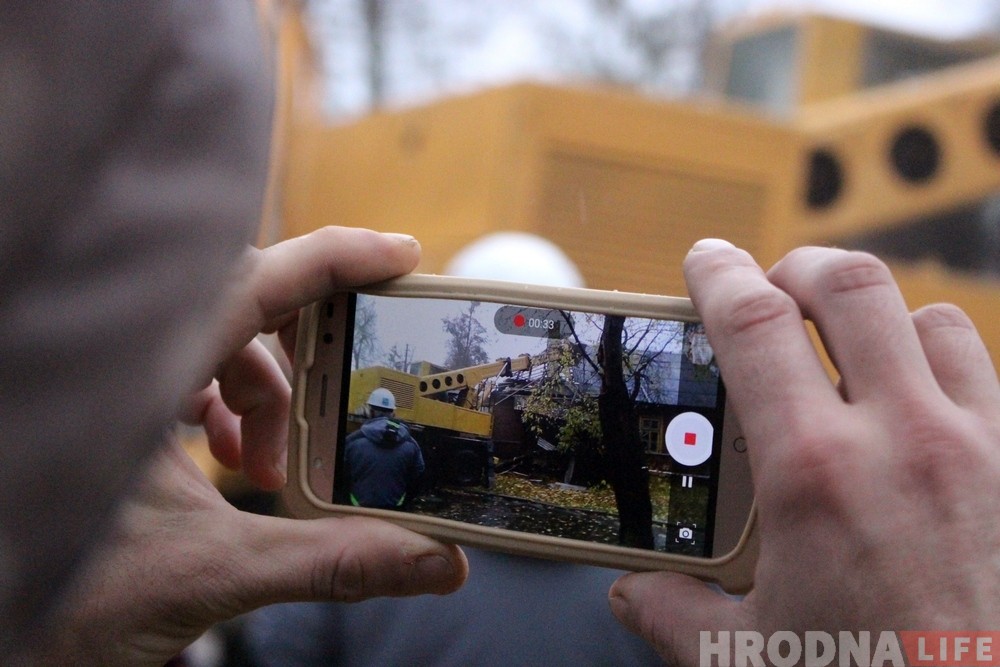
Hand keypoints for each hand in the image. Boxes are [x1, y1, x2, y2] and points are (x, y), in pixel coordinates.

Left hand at [30, 227, 467, 665]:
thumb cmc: (62, 603)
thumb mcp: (214, 574)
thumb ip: (333, 561)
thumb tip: (437, 561)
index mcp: (139, 372)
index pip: (254, 280)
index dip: (335, 258)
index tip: (402, 256)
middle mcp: (122, 358)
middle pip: (242, 302)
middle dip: (302, 352)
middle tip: (349, 383)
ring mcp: (113, 378)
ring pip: (216, 341)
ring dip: (263, 396)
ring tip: (267, 466)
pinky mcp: (109, 402)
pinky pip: (186, 369)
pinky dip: (226, 406)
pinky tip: (231, 458)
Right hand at [609, 240, 999, 663]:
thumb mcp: (746, 659)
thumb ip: (676, 613)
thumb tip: (635, 596)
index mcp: (815, 473)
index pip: (753, 324)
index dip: (720, 274)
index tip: (707, 260)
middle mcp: (903, 439)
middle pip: (851, 286)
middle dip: (801, 268)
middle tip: (774, 287)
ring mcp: (979, 450)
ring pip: (933, 320)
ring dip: (883, 318)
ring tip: (853, 347)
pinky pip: (989, 376)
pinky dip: (947, 367)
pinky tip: (921, 408)